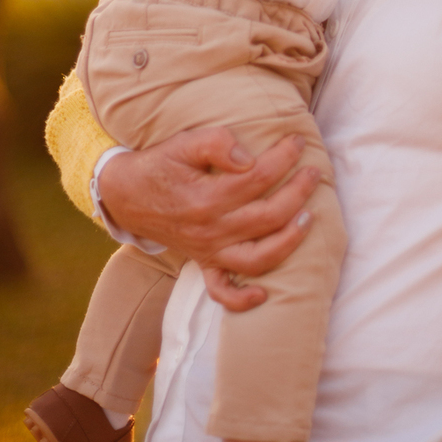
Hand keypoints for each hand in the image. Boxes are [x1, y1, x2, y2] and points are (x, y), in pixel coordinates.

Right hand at [96, 126, 321, 311]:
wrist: (126, 194)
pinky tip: (264, 293)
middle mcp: (211, 229)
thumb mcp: (183, 143)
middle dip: (298, 193)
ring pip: (258, 258)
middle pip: (268, 216)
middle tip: (314, 173)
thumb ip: (216, 143)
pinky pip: (222, 292)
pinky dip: (242, 299)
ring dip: (289, 241)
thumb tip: (249, 158)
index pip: (259, 178)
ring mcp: (208, 250)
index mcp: (208, 198)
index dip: (284, 158)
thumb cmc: (160, 164)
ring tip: (309, 218)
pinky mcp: (203, 262)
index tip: (298, 142)